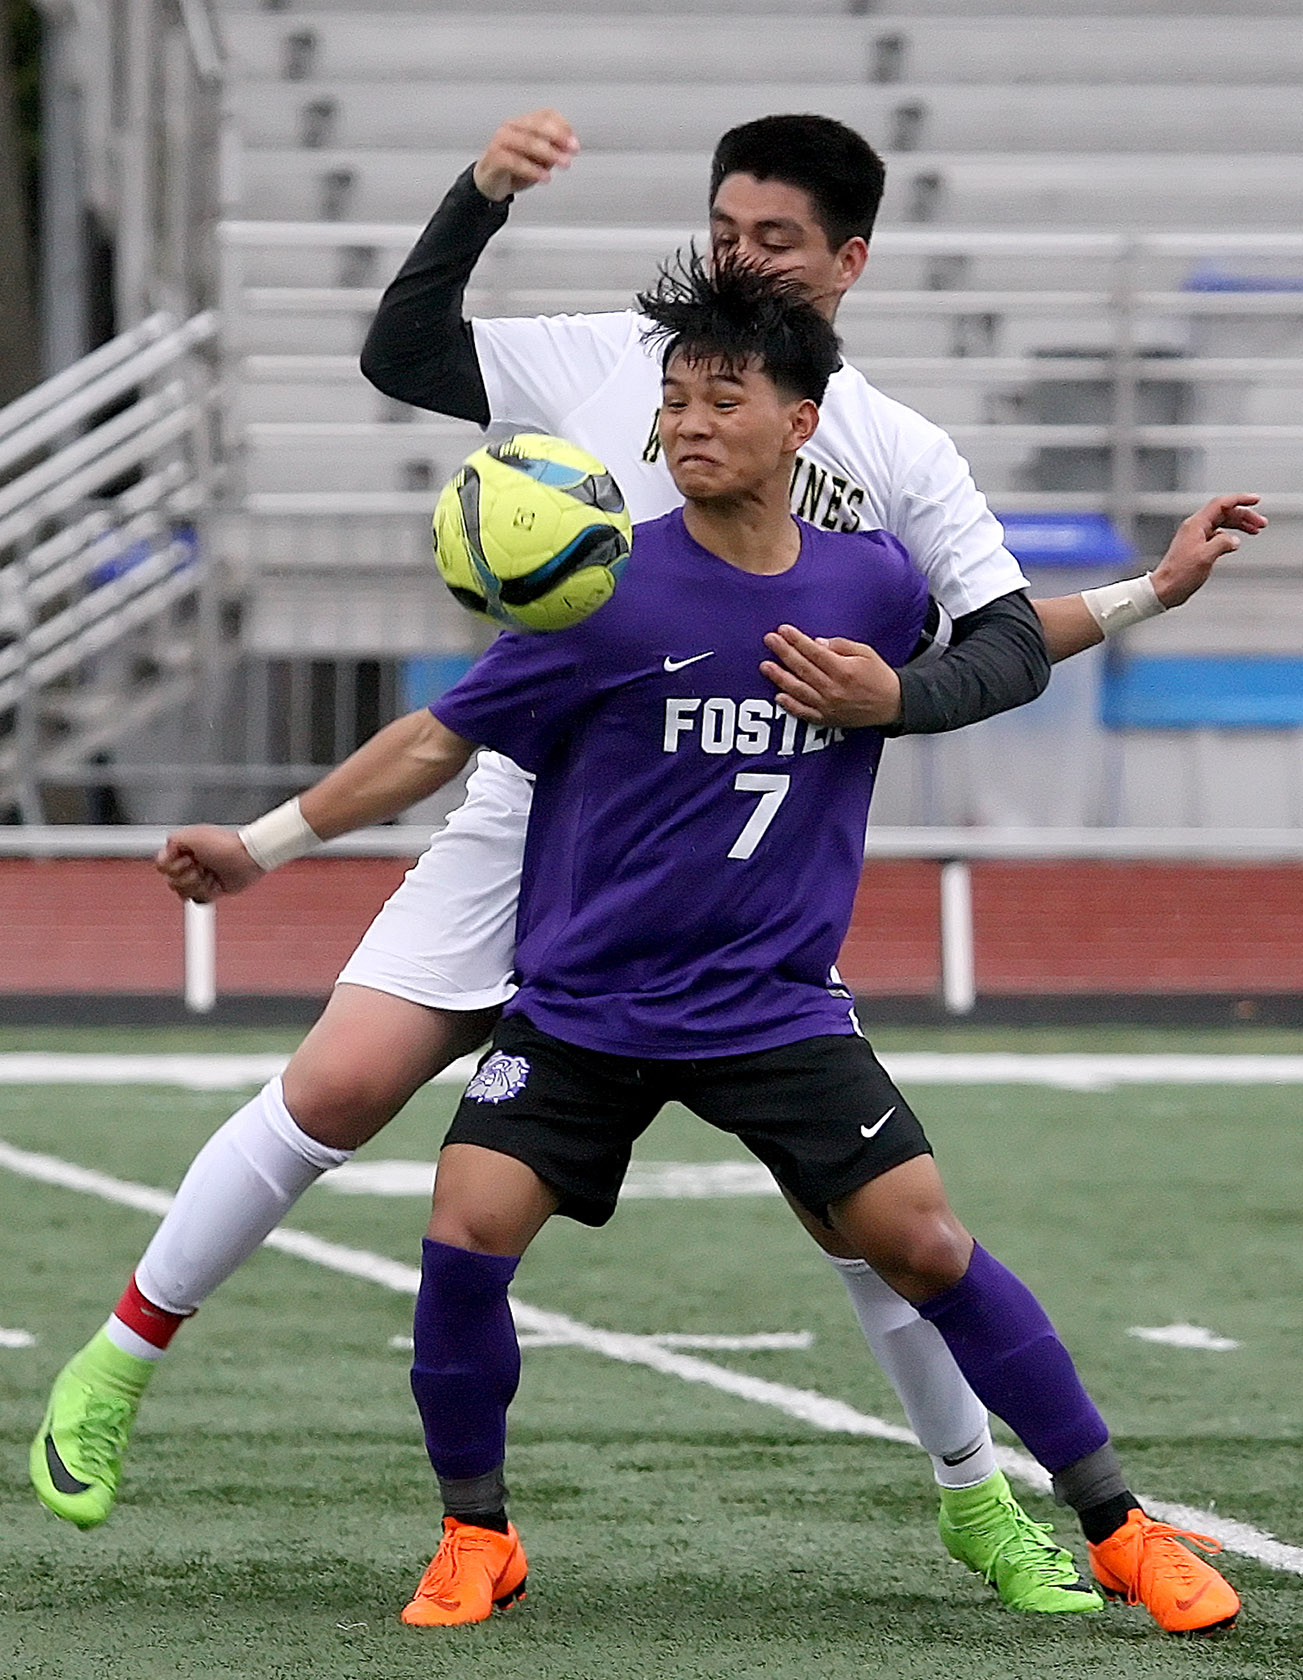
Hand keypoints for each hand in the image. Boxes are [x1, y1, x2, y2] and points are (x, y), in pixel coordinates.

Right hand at [155, 826, 264, 904]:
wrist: (247, 858)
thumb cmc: (225, 844)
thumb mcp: (192, 835)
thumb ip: (172, 841)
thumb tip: (164, 854)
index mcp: (182, 850)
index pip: (162, 866)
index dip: (172, 866)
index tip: (186, 859)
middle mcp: (189, 864)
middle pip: (171, 882)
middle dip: (187, 876)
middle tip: (201, 867)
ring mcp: (199, 878)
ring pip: (183, 893)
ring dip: (198, 884)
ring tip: (210, 874)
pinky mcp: (210, 891)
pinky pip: (198, 900)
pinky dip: (206, 893)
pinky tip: (214, 884)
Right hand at [472, 109, 578, 202]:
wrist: (489, 184)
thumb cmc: (514, 169)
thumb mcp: (539, 160)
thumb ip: (552, 151)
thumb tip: (567, 150)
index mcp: (524, 123)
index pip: (546, 115)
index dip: (563, 127)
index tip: (574, 143)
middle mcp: (512, 127)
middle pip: (537, 125)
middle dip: (558, 137)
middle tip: (571, 150)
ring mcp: (502, 140)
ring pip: (527, 141)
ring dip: (549, 153)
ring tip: (562, 164)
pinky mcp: (495, 157)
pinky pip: (515, 161)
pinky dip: (532, 169)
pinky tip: (544, 177)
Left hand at [760, 625, 902, 727]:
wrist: (892, 704)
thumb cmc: (878, 677)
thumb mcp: (865, 653)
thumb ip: (840, 646)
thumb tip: (816, 643)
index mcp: (843, 670)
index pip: (813, 652)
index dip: (797, 640)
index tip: (783, 630)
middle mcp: (833, 689)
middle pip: (802, 668)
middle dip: (783, 652)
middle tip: (769, 640)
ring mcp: (828, 706)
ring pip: (798, 690)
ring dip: (780, 677)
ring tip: (766, 666)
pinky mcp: (827, 719)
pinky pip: (804, 713)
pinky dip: (790, 705)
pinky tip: (778, 696)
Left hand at [1151, 493, 1265, 608]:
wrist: (1164, 589)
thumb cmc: (1178, 574)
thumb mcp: (1205, 557)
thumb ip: (1223, 544)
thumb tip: (1233, 540)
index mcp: (1196, 525)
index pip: (1221, 504)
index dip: (1240, 500)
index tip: (1255, 500)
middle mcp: (1195, 528)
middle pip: (1224, 513)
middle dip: (1244, 515)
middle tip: (1260, 522)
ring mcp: (1195, 537)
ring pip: (1222, 524)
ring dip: (1239, 525)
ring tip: (1254, 529)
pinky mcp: (1197, 547)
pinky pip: (1217, 535)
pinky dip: (1229, 536)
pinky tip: (1235, 542)